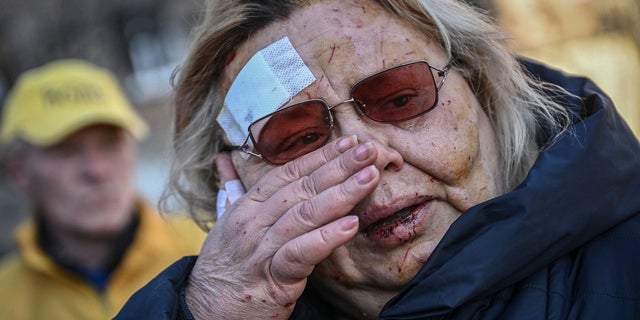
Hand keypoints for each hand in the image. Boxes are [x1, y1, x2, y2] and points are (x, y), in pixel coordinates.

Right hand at [185, 135, 379, 318]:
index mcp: (247, 206)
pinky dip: (326, 238)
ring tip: (368, 177)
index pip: (288, 173)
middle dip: (339, 167)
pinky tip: (351, 225)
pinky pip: (302, 253)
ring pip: (306, 214)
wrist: (204, 311)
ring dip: (341, 194)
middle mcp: (254, 222)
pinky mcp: (273, 278)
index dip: (320, 156)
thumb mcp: (227, 224)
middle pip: (302, 188)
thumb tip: (225, 160)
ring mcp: (262, 248)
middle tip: (368, 151)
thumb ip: (233, 191)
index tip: (348, 143)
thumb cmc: (224, 267)